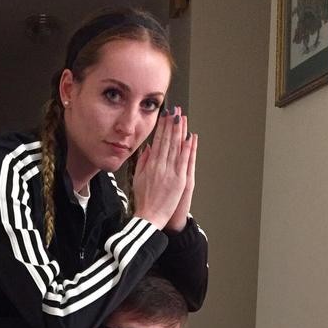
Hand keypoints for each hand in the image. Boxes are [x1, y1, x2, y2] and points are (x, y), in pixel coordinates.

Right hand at [132, 106, 193, 230]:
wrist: (148, 217)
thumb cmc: (143, 201)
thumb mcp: (137, 179)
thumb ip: (142, 162)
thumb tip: (148, 148)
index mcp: (150, 165)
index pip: (157, 141)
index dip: (162, 127)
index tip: (165, 115)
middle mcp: (160, 166)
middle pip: (167, 141)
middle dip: (171, 124)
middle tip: (175, 110)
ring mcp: (171, 173)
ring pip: (176, 148)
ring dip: (180, 131)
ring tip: (182, 118)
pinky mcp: (180, 180)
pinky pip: (184, 161)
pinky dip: (187, 148)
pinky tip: (190, 137)